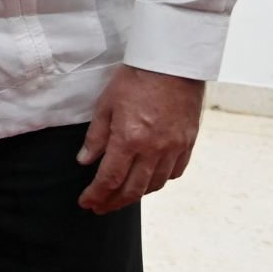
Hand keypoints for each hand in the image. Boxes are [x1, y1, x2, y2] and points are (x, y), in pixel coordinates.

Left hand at [77, 65, 204, 213]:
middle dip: (113, 203)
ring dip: (136, 195)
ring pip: (155, 185)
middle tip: (100, 207)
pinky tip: (148, 180)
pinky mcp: (188, 143)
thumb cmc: (135, 79)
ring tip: (120, 196)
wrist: (172, 64)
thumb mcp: (105, 104)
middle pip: (133, 189)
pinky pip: (174, 172)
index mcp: (129, 139)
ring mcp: (174, 148)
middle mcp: (154, 149)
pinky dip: (159, 181)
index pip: (110, 179)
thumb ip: (95, 137)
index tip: (86, 202)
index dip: (96, 195)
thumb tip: (85, 162)